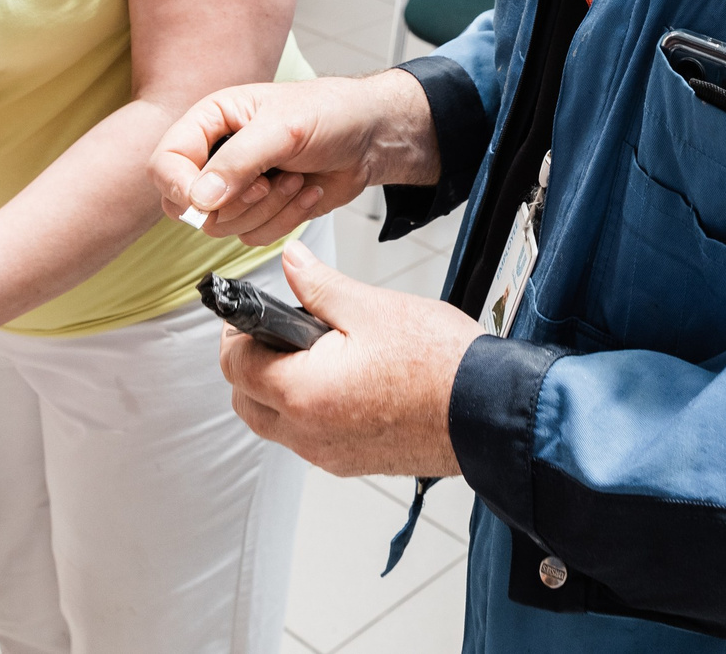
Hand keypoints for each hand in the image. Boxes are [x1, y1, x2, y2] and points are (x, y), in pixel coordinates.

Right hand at [151, 72, 433, 245]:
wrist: (369, 137)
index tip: (204, 200)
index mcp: (210, 120)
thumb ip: (238, 162)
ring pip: (222, 226)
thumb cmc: (330, 114)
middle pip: (188, 204)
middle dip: (235, 201)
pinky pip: (252, 236)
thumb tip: (199, 198)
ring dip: (267, 210)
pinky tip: (304, 191)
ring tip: (294, 178)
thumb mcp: (284, 129)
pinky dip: (284, 220)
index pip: (165, 162)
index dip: (178, 186)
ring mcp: (237, 186)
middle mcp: (216, 155)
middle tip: (267, 182)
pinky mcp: (260, 210)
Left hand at [219, 241, 476, 477]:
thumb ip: (319, 287)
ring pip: (277, 425)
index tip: (251, 313)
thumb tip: (289, 262)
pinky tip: (342, 381)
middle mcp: (308, 434)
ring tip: (316, 352)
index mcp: (303, 393)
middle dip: (251, 365)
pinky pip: (309, 439)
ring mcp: (330, 455)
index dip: (237, 332)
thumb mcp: (372, 308)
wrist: (489, 411)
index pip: (236, 366)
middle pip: (247, 403)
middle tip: (279, 330)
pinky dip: (308, 412)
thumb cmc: (439, 361)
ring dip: (278, 390)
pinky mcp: (353, 463)